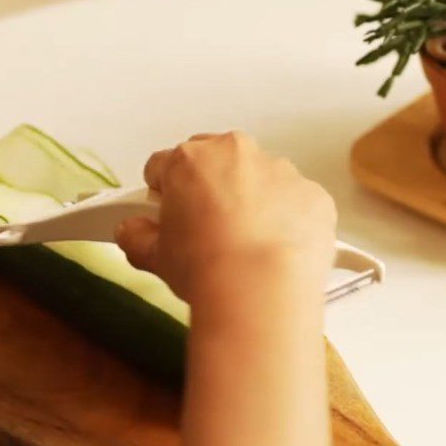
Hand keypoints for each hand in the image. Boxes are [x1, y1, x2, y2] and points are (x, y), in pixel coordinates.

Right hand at [115, 132, 336, 300]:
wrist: (261, 292)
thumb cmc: (206, 268)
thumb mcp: (154, 257)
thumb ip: (136, 236)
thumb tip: (133, 231)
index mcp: (190, 160)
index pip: (163, 165)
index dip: (161, 193)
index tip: (167, 216)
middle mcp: (235, 153)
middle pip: (213, 162)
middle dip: (207, 188)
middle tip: (204, 232)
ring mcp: (279, 170)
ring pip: (258, 178)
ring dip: (250, 200)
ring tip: (244, 247)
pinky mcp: (312, 194)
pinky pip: (294, 201)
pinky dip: (286, 220)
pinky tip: (275, 252)